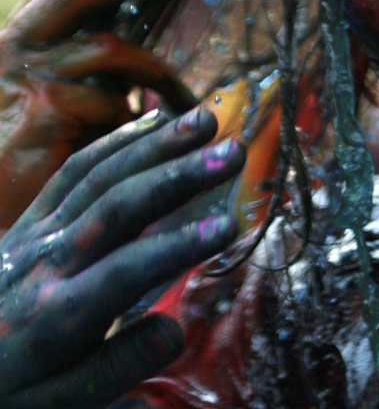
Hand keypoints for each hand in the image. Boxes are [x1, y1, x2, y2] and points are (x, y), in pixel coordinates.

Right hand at [0, 0, 195, 226]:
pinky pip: (112, 103)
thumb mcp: (52, 122)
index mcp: (11, 50)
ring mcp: (22, 81)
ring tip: (192, 104)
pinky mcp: (41, 114)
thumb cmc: (23, 177)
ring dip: (159, 72)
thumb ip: (89, 92)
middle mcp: (9, 54)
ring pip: (110, 50)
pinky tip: (156, 140)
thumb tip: (144, 86)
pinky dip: (139, 123)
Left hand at [0, 107, 243, 408]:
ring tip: (205, 119)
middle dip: (179, 174)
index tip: (229, 226)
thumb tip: (174, 329)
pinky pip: (75, 171)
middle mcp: (47, 262)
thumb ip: (115, 369)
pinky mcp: (30, 220)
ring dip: (156, 144)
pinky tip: (155, 122)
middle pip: (118, 206)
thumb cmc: (8, 392)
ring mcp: (35, 234)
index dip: (178, 246)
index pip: (126, 270)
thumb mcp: (56, 404)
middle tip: (234, 150)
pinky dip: (118, 142)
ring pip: (99, 175)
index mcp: (57, 314)